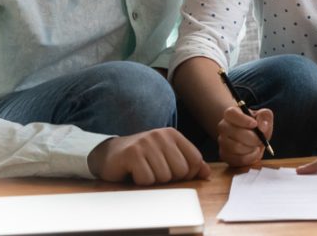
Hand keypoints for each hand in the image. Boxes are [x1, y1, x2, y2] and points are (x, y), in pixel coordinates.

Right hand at [87, 128, 209, 184]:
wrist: (109, 154)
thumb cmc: (142, 157)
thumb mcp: (167, 156)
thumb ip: (188, 163)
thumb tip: (207, 173)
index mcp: (173, 134)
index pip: (195, 160)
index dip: (188, 173)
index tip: (173, 172)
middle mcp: (161, 135)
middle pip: (181, 170)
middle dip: (169, 178)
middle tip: (154, 171)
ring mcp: (146, 143)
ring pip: (164, 177)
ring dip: (153, 180)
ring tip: (144, 170)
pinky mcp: (132, 154)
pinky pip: (147, 179)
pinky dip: (141, 182)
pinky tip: (134, 172)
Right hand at [217, 105, 272, 166]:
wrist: (252, 138)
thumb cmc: (257, 126)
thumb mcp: (264, 116)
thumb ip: (265, 117)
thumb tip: (262, 126)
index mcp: (231, 113)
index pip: (231, 114)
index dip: (243, 120)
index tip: (255, 124)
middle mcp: (223, 127)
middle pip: (236, 133)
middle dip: (253, 138)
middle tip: (260, 139)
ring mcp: (222, 142)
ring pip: (236, 147)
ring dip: (251, 148)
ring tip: (256, 145)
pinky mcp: (225, 155)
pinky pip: (238, 159)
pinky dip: (250, 157)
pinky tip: (253, 152)